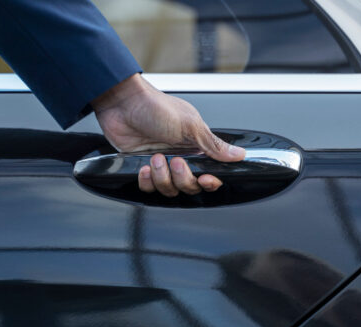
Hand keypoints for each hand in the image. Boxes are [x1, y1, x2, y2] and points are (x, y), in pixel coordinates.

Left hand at [90, 73, 244, 196]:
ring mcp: (161, 164)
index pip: (210, 174)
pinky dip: (146, 180)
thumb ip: (214, 145)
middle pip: (189, 186)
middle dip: (182, 177)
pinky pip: (148, 187)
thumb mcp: (191, 126)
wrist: (121, 103)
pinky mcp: (142, 167)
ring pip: (168, 189)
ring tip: (155, 159)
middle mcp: (180, 157)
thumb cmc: (155, 107)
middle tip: (174, 161)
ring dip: (162, 177)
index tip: (205, 178)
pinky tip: (144, 166)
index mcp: (196, 147)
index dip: (209, 181)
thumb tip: (239, 154)